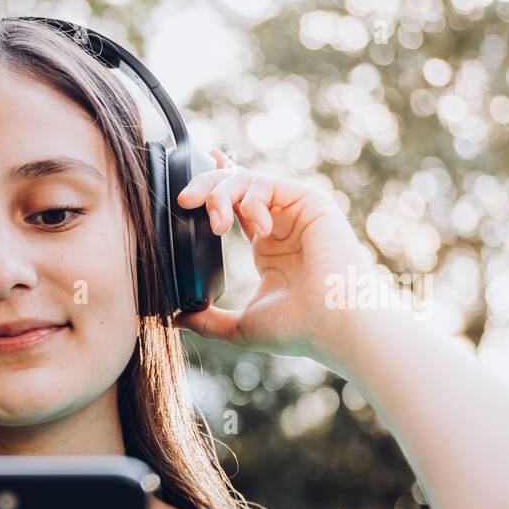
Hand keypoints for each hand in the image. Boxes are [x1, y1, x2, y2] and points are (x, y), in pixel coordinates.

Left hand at [174, 148, 375, 363]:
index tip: (188, 188)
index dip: (212, 189)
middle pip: (234, 185)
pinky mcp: (309, 201)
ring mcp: (294, 211)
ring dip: (221, 195)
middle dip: (205, 185)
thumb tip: (175, 321)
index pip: (234, 206)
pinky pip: (267, 185)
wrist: (333, 324)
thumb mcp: (240, 327)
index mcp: (266, 246)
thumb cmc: (298, 329)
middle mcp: (279, 224)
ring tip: (217, 225)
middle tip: (184, 201)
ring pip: (246, 179)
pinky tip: (259, 230)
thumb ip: (208, 321)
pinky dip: (252, 202)